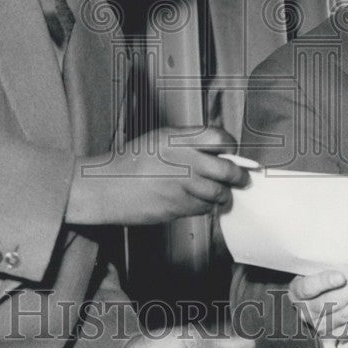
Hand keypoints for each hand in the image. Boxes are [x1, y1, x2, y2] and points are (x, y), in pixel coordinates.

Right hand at [66, 126, 248, 224]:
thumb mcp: (159, 138)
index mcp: (177, 139)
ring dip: (223, 195)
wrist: (106, 187)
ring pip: (218, 194)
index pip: (220, 138)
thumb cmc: (131, 162)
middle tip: (242, 178)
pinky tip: (196, 201)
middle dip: (239, 176)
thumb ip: (189, 141)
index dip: (230, 145)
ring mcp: (180, 187)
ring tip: (220, 192)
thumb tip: (219, 149)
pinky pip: (203, 209)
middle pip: (228, 170)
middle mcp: (182, 161)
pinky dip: (205, 207)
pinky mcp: (176, 208)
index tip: (231, 151)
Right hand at [289, 270, 347, 340]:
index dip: (325, 282)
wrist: (310, 302)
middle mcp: (307, 312)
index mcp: (298, 292)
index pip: (309, 288)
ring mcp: (321, 327)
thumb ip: (324, 264)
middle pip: (333, 302)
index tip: (341, 277)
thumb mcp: (311, 269)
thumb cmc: (314, 278)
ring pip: (347, 315)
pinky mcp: (336, 336)